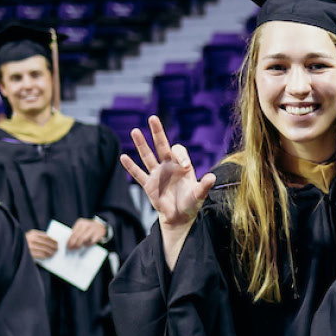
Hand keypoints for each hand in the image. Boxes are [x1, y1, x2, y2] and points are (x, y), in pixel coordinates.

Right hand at [25, 231, 56, 259]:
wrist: (14, 248)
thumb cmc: (25, 242)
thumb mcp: (31, 236)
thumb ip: (40, 237)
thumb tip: (53, 241)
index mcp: (33, 233)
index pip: (46, 236)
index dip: (53, 240)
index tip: (57, 242)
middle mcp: (31, 238)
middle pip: (47, 242)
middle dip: (53, 246)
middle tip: (57, 248)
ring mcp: (29, 246)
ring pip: (45, 249)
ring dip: (51, 251)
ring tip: (54, 253)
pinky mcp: (29, 253)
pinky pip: (41, 254)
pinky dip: (46, 255)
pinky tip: (48, 255)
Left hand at [65, 218, 106, 249]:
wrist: (100, 226)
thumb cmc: (88, 228)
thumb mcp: (82, 227)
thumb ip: (76, 232)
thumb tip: (69, 241)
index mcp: (81, 222)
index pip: (73, 232)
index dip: (70, 240)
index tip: (68, 245)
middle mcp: (87, 224)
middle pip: (78, 236)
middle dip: (73, 243)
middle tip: (71, 248)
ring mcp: (94, 228)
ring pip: (84, 238)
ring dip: (79, 244)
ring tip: (77, 247)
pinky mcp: (99, 233)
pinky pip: (92, 241)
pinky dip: (88, 244)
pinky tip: (86, 245)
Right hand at [121, 116, 212, 231]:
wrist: (180, 216)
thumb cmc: (191, 203)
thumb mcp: (200, 195)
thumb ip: (205, 186)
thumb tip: (212, 177)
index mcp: (182, 166)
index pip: (178, 151)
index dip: (180, 155)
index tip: (184, 165)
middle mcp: (168, 166)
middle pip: (161, 146)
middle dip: (157, 132)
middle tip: (153, 118)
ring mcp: (157, 174)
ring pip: (147, 156)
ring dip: (141, 144)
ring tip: (135, 131)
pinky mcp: (148, 185)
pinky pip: (138, 174)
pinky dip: (131, 166)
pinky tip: (123, 157)